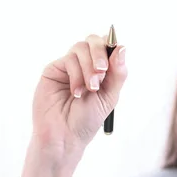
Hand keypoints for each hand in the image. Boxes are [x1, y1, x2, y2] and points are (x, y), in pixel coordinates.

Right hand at [30, 33, 126, 156]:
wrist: (66, 136)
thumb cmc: (87, 120)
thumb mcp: (110, 96)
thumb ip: (118, 72)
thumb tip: (122, 47)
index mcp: (102, 71)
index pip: (108, 47)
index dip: (112, 47)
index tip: (113, 61)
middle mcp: (85, 65)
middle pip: (94, 41)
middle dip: (100, 54)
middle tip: (101, 72)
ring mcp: (69, 66)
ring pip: (81, 48)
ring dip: (88, 67)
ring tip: (89, 89)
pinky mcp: (54, 70)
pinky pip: (68, 59)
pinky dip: (76, 74)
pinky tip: (76, 92)